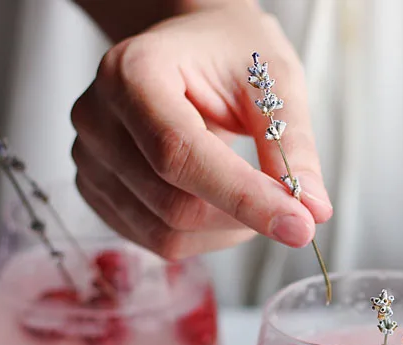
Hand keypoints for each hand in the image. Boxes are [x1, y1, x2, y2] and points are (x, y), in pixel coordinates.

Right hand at [70, 0, 330, 258]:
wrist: (190, 45)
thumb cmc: (230, 53)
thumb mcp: (273, 80)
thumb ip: (291, 144)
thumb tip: (314, 210)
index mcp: (132, 73)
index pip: (181, 154)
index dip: (243, 198)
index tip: (300, 226)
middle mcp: (97, 116)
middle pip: (172, 204)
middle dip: (243, 218)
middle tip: (290, 208)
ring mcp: (88, 158)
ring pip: (164, 233)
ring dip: (226, 232)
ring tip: (254, 195)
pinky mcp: (95, 190)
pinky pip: (153, 240)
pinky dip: (203, 236)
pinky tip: (221, 201)